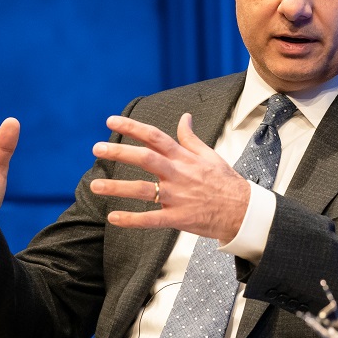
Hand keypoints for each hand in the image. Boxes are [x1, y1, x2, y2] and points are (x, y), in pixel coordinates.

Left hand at [89, 113, 250, 241]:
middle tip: (96, 149)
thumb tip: (184, 118)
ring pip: (142, 189)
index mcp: (184, 158)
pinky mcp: (178, 217)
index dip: (131, 127)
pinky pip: (151, 219)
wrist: (243, 211)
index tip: (111, 121)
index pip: (154, 136)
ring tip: (95, 186)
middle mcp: (178, 174)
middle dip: (118, 152)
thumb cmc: (226, 182)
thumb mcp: (210, 155)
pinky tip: (113, 218)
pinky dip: (131, 220)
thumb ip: (190, 138)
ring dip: (116, 188)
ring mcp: (177, 196)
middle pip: (144, 158)